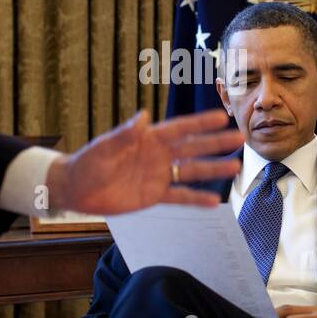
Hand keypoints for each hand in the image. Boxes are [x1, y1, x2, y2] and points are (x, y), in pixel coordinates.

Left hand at [46, 109, 242, 214]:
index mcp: (148, 139)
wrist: (76, 189)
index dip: (200, 124)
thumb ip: (126, 134)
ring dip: (213, 170)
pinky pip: (179, 197)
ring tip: (235, 168)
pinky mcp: (153, 195)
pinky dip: (196, 198)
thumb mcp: (105, 147)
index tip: (222, 117)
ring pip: (190, 171)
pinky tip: (214, 201)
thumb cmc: (88, 163)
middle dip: (216, 144)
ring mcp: (158, 175)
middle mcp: (158, 155)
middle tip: (239, 139)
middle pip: (192, 148)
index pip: (179, 129)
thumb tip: (144, 116)